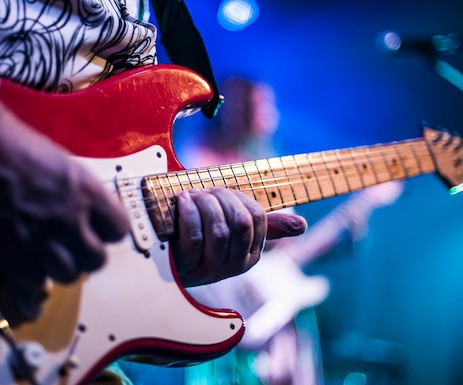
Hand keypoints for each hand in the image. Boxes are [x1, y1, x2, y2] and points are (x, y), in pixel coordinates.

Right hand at [0, 93, 129, 322]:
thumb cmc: (17, 145)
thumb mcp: (65, 164)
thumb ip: (82, 194)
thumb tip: (88, 216)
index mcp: (87, 192)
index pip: (118, 229)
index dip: (108, 232)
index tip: (97, 230)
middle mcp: (70, 218)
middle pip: (97, 259)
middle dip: (87, 255)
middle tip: (74, 247)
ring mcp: (42, 237)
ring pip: (69, 275)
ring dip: (62, 268)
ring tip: (51, 256)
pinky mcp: (12, 251)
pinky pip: (35, 281)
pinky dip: (33, 275)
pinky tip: (27, 259)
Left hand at [171, 188, 306, 286]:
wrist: (161, 254)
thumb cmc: (198, 234)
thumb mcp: (232, 227)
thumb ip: (266, 225)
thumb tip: (302, 226)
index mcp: (250, 255)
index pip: (257, 217)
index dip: (238, 198)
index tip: (218, 192)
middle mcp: (233, 267)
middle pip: (240, 222)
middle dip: (221, 198)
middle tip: (203, 192)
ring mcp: (210, 270)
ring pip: (219, 230)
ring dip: (203, 204)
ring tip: (189, 196)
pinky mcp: (185, 267)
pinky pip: (195, 236)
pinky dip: (188, 212)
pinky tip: (182, 201)